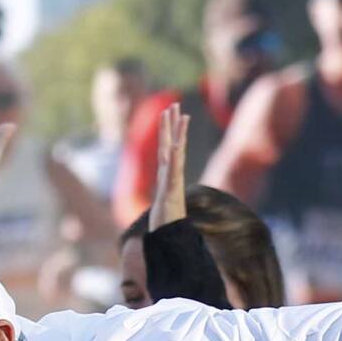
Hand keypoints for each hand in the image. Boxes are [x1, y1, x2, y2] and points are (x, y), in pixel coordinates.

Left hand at [148, 102, 189, 230]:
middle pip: (171, 144)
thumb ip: (164, 192)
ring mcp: (172, 181)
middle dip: (172, 124)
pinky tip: (177, 145)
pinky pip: (174, 171)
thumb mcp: (161, 201)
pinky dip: (176, 157)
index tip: (170, 112)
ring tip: (180, 115)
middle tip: (174, 104)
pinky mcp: (172, 191)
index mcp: (167, 174)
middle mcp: (171, 174)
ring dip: (178, 134)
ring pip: (176, 152)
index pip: (168, 147)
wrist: (168, 236)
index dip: (169, 130)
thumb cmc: (165, 220)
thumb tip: (162, 188)